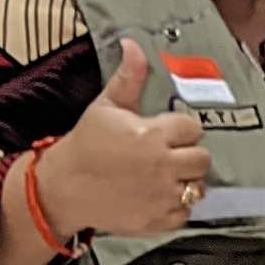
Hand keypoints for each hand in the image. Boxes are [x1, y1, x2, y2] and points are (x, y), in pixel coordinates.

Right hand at [33, 38, 211, 239]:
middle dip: (187, 155)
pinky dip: (176, 207)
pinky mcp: (158, 219)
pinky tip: (157, 196)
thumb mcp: (106, 107)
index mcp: (152, 134)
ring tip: (163, 176)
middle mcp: (162, 165)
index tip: (164, 133)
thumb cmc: (85, 145)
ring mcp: (162, 195)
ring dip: (185, 181)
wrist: (62, 187)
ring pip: (198, 187)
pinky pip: (186, 213)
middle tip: (167, 155)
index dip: (180, 130)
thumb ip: (129, 78)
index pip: (193, 128)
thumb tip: (133, 45)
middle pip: (202, 158)